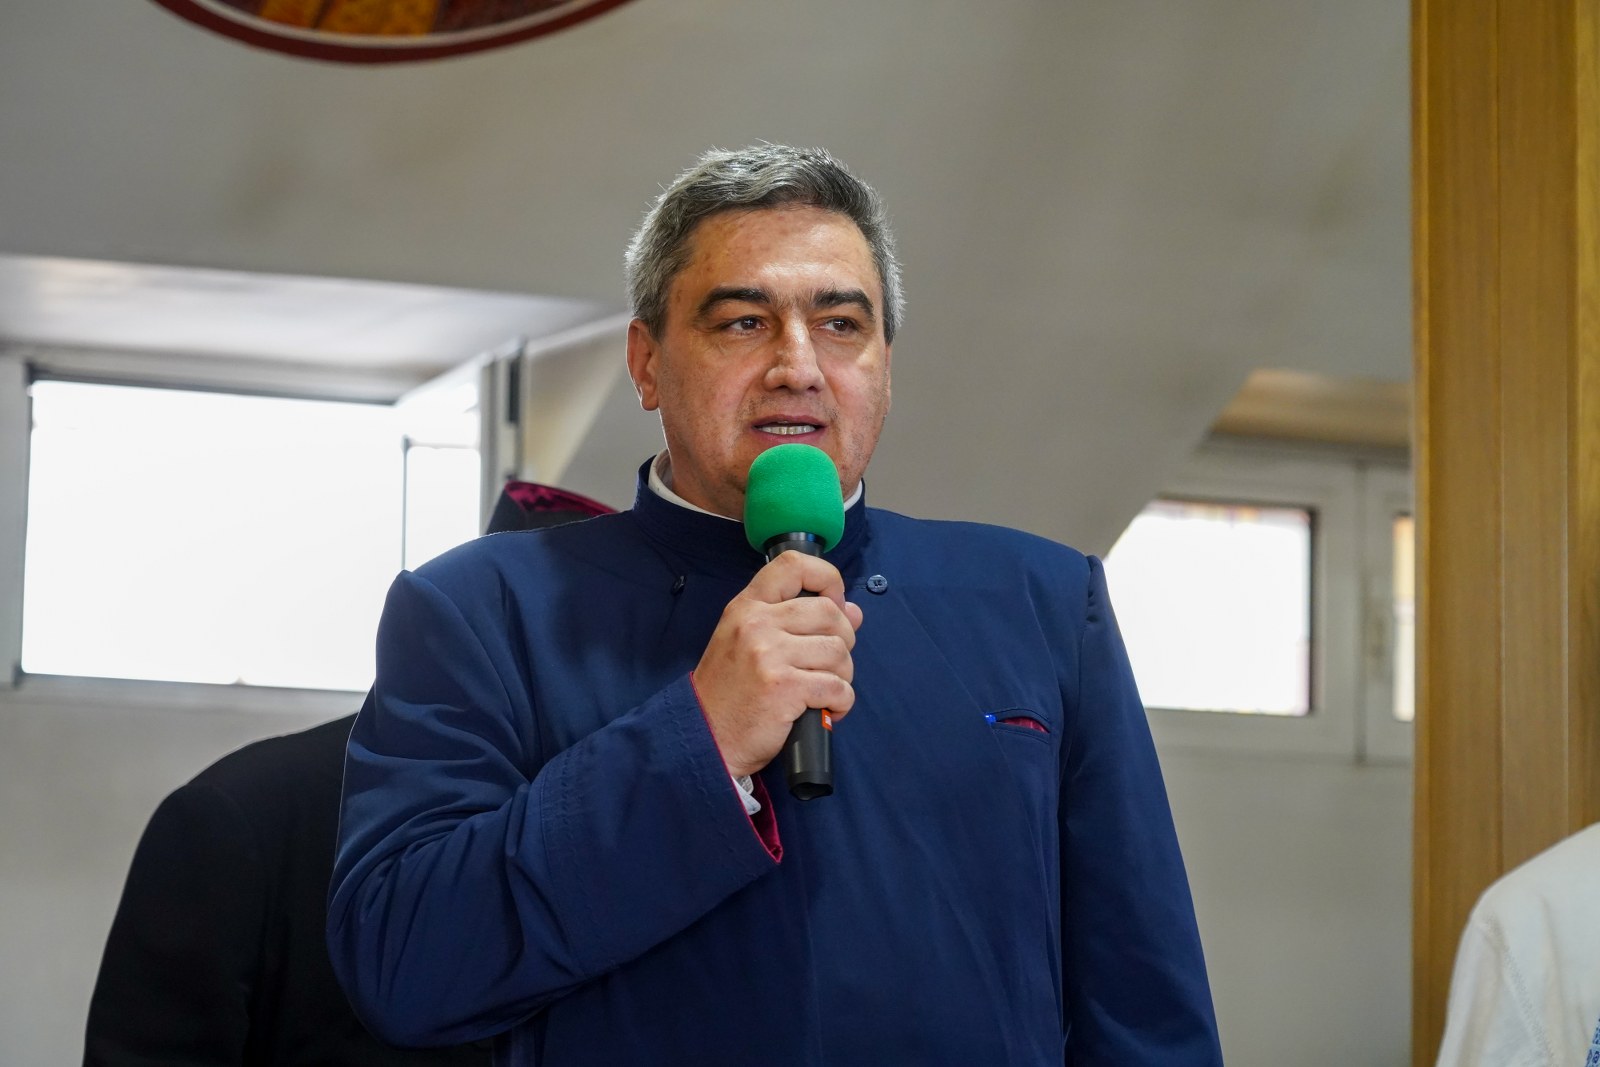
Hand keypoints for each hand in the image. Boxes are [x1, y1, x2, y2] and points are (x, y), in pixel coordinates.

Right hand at [693, 551, 863, 778]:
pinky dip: (842, 702)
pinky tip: (828, 710)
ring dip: (843, 675)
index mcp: (747, 607)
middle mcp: (757, 624)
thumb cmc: (730, 692)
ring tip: (826, 690)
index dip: (828, 579)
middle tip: (831, 664)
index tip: (835, 604)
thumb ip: (797, 622)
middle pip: (829, 613)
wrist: (704, 737)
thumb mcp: (751, 643)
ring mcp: (769, 655)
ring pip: (837, 651)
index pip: (794, 565)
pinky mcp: (784, 688)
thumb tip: (852, 611)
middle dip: (844, 640)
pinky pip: (837, 687)